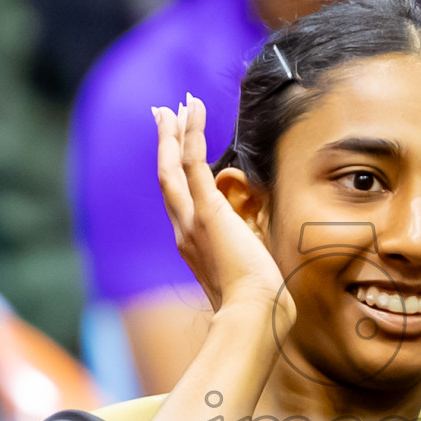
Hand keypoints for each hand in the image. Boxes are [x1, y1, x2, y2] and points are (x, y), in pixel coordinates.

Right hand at [154, 95, 291, 324]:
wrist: (253, 315)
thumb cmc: (257, 302)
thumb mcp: (246, 270)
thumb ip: (245, 250)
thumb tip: (254, 240)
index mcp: (192, 244)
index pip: (179, 200)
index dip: (174, 172)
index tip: (175, 150)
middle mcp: (184, 230)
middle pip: (167, 178)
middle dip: (165, 144)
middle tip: (163, 114)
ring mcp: (192, 221)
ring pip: (173, 166)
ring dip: (174, 132)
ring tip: (177, 106)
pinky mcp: (208, 212)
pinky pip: (193, 163)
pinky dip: (191, 133)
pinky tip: (192, 109)